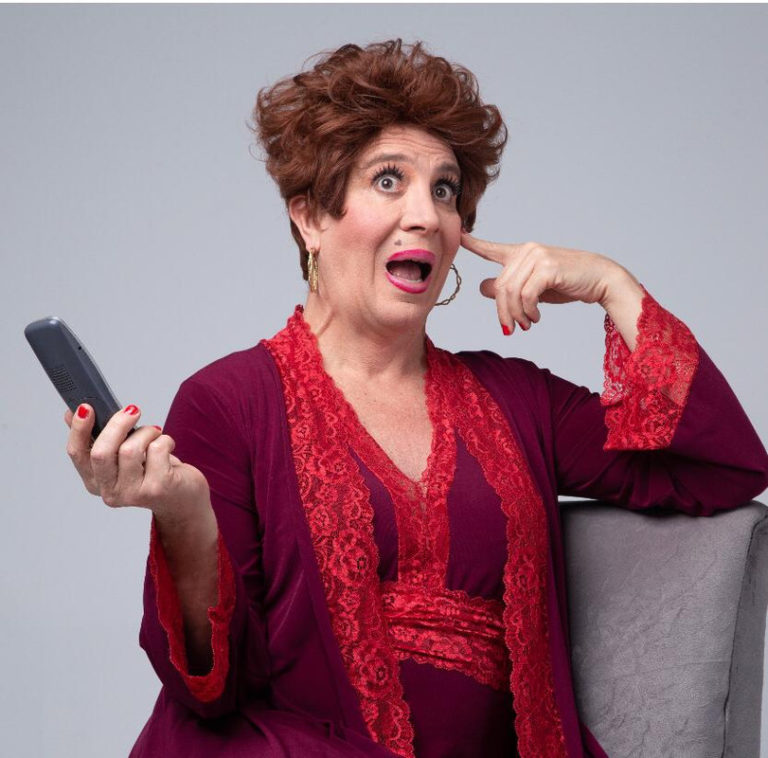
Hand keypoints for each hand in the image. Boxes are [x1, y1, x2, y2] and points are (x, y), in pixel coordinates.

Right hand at [65, 403, 209, 519]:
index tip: (86, 407)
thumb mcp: (124, 454)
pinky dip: (165, 439)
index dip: (79, 429)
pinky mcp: (157, 488)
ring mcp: (133, 493)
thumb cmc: (153, 470)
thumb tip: (77, 411)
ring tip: (155, 433)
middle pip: (101, 452)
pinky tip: (168, 446)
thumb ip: (101, 436)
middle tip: (132, 410)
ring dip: (146, 432)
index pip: (77, 453)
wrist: (183, 496)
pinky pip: (156, 450)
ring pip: (130, 449)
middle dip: (117, 425)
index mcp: (96, 480)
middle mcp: (110, 491)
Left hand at [461, 232, 625, 333]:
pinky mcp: (547, 268)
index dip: (474, 244)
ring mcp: (537, 257)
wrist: (600, 279)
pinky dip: (528, 311)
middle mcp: (526, 251)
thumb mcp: (533, 288)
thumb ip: (509, 288)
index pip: (492, 249)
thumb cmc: (567, 284)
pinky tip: (535, 318)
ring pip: (510, 293)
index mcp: (521, 253)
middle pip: (499, 287)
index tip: (459, 237)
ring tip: (527, 324)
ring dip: (516, 315)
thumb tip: (482, 288)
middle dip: (503, 312)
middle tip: (512, 328)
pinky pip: (526, 296)